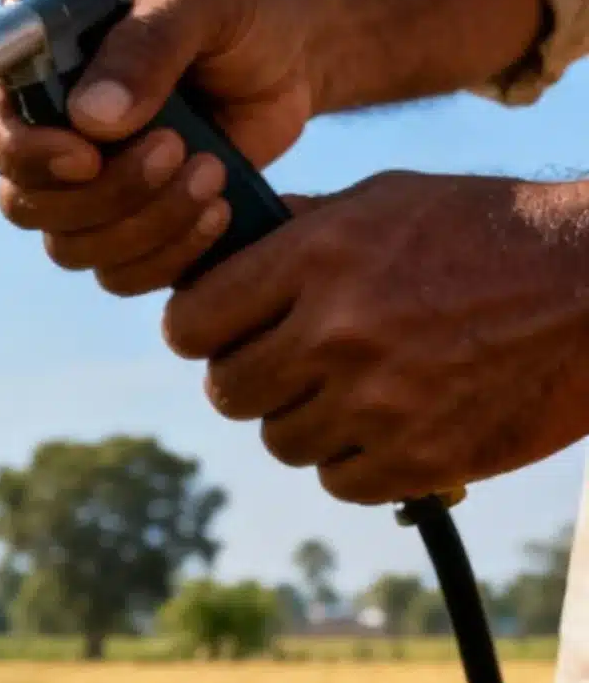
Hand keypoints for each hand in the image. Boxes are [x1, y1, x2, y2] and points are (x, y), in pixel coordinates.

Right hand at [0, 0, 325, 294]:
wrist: (297, 50)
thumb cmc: (240, 8)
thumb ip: (146, 43)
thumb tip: (90, 118)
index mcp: (40, 71)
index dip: (22, 154)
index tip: (87, 156)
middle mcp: (49, 136)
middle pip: (25, 203)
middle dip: (104, 194)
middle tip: (177, 148)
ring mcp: (88, 189)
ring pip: (72, 247)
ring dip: (143, 225)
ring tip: (212, 172)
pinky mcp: (133, 226)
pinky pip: (121, 274)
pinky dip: (168, 255)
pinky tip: (217, 211)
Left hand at [160, 172, 588, 503]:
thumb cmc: (491, 231)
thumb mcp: (387, 201)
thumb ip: (297, 229)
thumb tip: (216, 251)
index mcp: (317, 259)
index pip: (190, 324)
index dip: (201, 332)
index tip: (222, 334)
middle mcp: (338, 331)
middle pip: (229, 391)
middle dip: (253, 379)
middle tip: (293, 365)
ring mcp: (379, 400)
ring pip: (282, 441)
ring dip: (307, 422)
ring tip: (357, 389)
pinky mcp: (423, 456)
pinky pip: (341, 481)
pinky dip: (357, 461)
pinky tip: (392, 424)